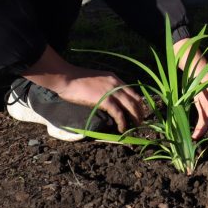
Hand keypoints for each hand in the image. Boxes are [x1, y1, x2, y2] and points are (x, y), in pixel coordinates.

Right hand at [22, 46, 144, 131]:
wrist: (67, 78)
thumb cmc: (76, 80)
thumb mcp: (96, 81)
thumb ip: (105, 87)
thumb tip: (108, 100)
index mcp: (115, 78)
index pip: (132, 91)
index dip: (137, 103)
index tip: (138, 112)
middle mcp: (116, 84)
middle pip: (135, 100)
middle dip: (139, 112)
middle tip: (140, 123)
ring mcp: (112, 92)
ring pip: (130, 107)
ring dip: (134, 119)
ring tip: (134, 128)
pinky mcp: (105, 100)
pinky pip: (119, 114)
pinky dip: (122, 122)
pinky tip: (122, 129)